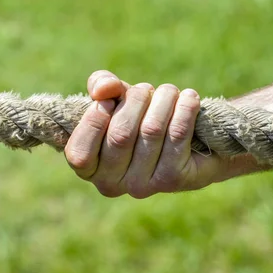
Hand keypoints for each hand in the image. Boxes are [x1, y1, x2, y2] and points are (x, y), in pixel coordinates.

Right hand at [65, 70, 229, 198]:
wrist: (192, 144)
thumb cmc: (140, 118)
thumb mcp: (115, 100)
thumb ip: (101, 87)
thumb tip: (103, 89)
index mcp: (89, 169)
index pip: (80, 153)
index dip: (93, 120)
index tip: (108, 101)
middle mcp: (111, 184)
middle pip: (120, 135)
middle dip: (135, 101)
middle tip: (145, 90)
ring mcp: (142, 186)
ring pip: (152, 131)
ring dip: (163, 99)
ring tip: (168, 92)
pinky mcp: (174, 179)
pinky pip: (177, 135)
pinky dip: (185, 108)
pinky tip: (188, 99)